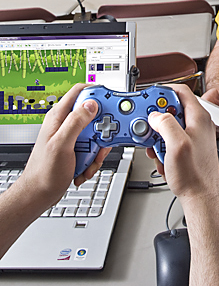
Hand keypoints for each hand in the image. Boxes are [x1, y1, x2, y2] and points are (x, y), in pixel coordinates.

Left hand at [19, 83, 109, 211]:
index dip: (97, 94)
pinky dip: (94, 159)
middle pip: (93, 114)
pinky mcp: (76, 147)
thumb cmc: (43, 172)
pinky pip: (94, 147)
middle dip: (102, 129)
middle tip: (102, 142)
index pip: (80, 92)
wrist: (39, 194)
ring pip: (96, 133)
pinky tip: (85, 168)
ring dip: (98, 149)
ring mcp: (72, 135)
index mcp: (59, 116)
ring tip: (91, 161)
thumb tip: (91, 104)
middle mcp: (65, 123)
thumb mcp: (61, 144)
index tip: (110, 104)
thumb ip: (76, 122)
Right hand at [147, 83, 218, 201]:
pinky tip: (163, 159)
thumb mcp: (175, 144)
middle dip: (157, 120)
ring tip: (158, 150)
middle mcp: (198, 124)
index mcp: (198, 117)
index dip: (163, 92)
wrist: (200, 198)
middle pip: (172, 110)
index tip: (150, 98)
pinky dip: (163, 148)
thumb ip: (165, 124)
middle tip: (149, 130)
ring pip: (169, 127)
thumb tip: (155, 115)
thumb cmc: (195, 175)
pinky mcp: (189, 148)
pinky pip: (171, 140)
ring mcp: (194, 136)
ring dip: (158, 138)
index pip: (181, 91)